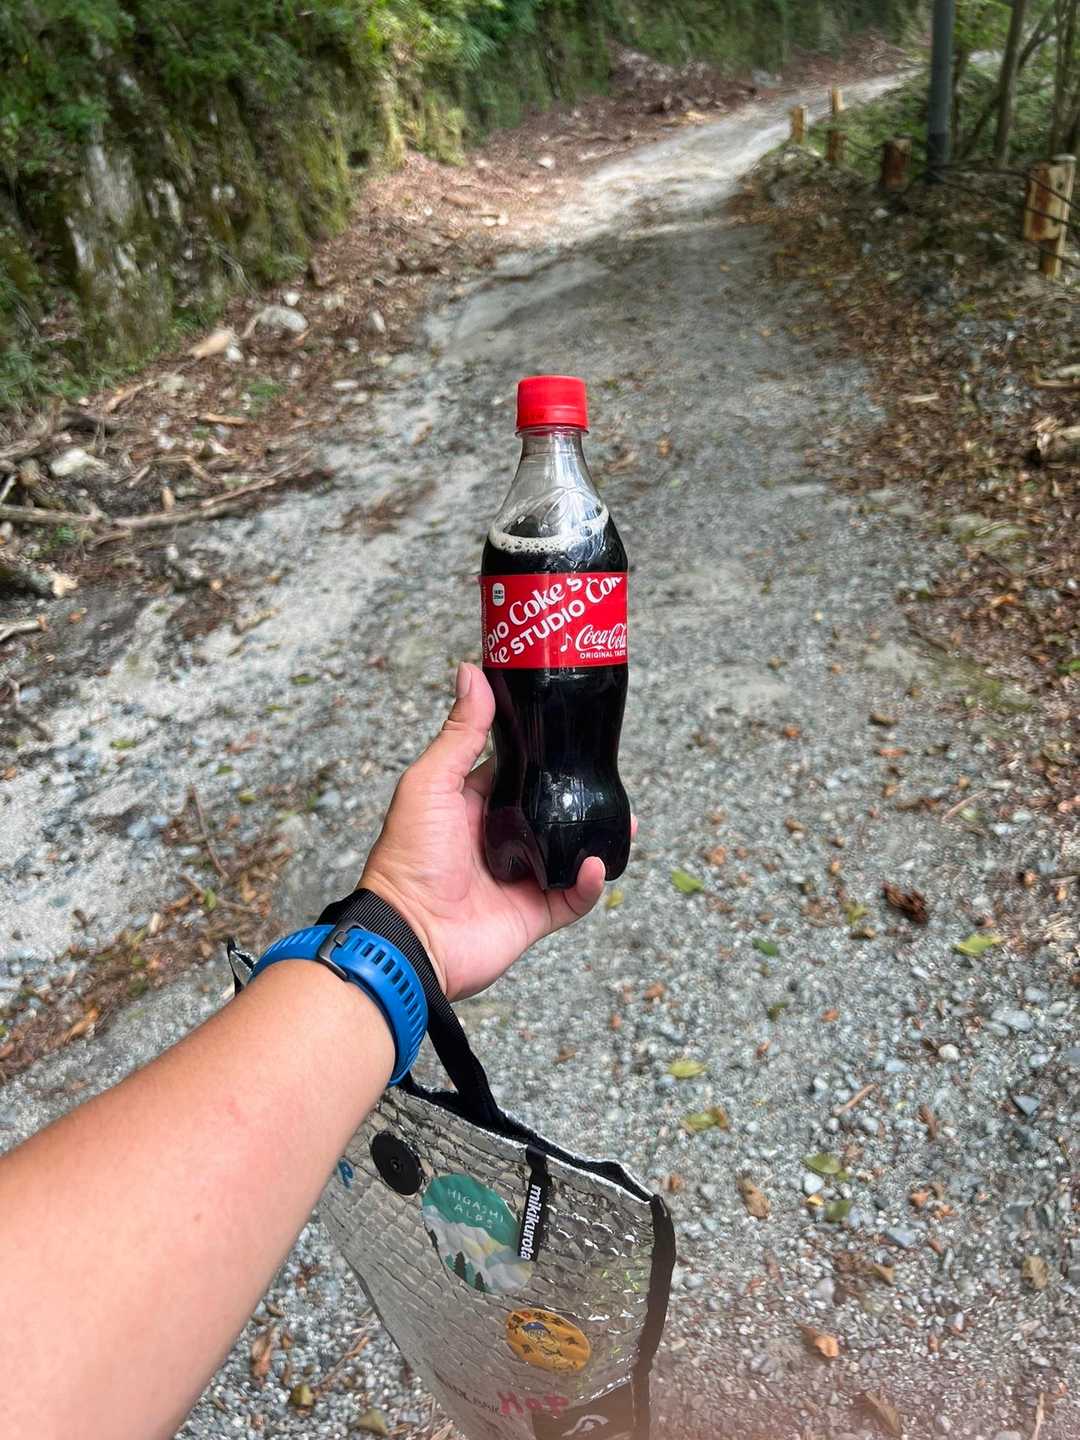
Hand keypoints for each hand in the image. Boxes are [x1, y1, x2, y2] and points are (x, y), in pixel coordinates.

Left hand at [360, 663, 622, 999]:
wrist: (410, 935)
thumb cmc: (407, 859)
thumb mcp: (430, 783)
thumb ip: (460, 733)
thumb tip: (472, 672)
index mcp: (473, 807)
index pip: (517, 771)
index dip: (544, 753)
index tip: (573, 729)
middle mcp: (500, 840)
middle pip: (551, 811)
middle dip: (582, 797)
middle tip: (609, 776)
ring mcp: (519, 878)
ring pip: (571, 853)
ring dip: (597, 837)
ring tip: (625, 820)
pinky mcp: (533, 915)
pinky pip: (574, 897)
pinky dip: (590, 882)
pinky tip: (595, 862)